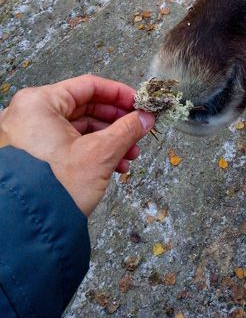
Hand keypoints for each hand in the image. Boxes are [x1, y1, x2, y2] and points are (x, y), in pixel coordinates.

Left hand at [0, 75, 154, 215]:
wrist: (28, 231)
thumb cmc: (52, 189)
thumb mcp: (100, 153)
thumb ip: (127, 129)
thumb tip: (146, 117)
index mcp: (38, 103)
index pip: (89, 86)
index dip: (120, 94)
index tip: (139, 103)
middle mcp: (28, 115)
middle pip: (84, 107)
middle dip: (116, 123)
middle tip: (138, 130)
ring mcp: (27, 136)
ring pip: (78, 128)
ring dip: (108, 140)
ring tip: (129, 155)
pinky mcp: (30, 156)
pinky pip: (66, 144)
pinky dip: (91, 151)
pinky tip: (114, 166)